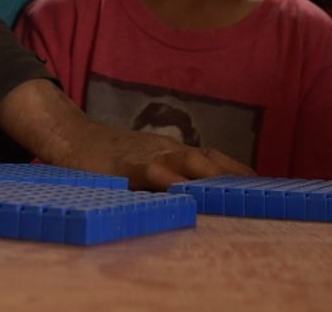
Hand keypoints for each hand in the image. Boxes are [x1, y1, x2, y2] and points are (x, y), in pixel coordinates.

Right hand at [0, 79, 251, 189]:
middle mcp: (164, 150)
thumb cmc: (108, 156)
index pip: (211, 157)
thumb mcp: (143, 162)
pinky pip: (149, 171)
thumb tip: (195, 193)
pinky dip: (167, 179)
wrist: (71, 137)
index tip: (260, 182)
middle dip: (231, 174)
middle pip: (206, 159)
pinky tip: (180, 190)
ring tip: (231, 189)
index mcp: (171, 151)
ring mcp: (145, 155)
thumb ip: (166, 174)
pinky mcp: (124, 166)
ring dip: (209, 174)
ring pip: (184, 161)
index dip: (235, 169)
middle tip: (257, 190)